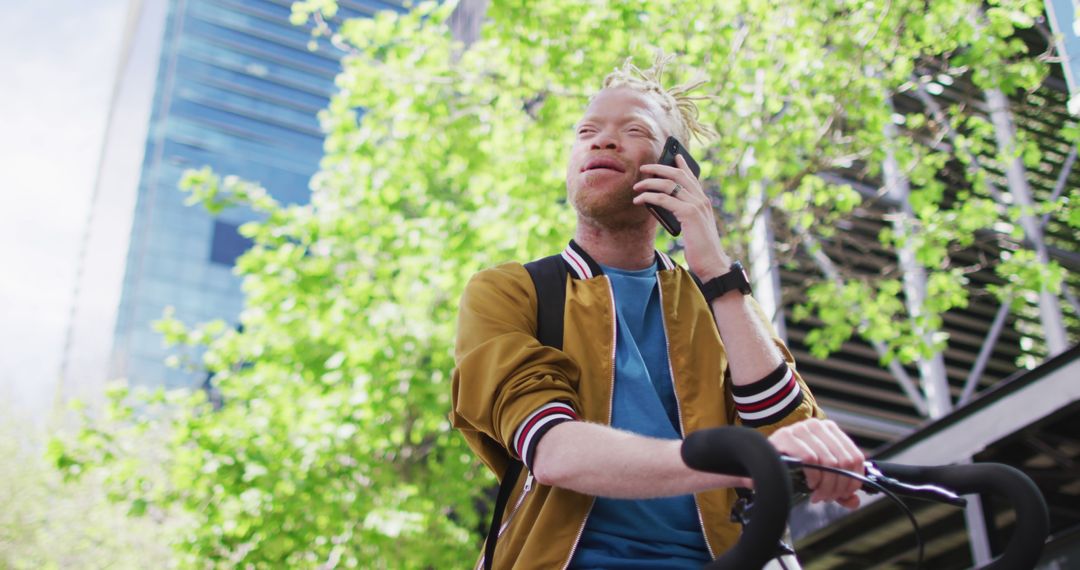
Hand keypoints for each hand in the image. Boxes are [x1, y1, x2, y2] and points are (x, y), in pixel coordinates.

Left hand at [632, 154, 729, 279]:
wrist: (712, 263)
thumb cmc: (701, 249)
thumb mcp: (693, 228)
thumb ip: (684, 214)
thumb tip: (665, 206)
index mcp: (703, 202)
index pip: (692, 177)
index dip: (683, 165)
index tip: (674, 155)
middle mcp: (701, 199)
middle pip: (678, 175)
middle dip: (659, 168)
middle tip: (644, 168)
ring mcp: (696, 205)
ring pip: (669, 184)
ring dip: (649, 182)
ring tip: (636, 186)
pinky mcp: (689, 213)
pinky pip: (664, 198)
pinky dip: (649, 196)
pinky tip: (639, 200)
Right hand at [768, 419, 864, 508]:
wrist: (760, 460)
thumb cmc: (792, 466)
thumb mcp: (820, 476)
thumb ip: (839, 488)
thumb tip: (854, 501)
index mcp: (830, 430)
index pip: (856, 457)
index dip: (854, 480)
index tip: (844, 494)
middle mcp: (818, 425)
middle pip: (844, 461)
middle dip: (838, 487)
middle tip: (827, 498)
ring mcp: (802, 428)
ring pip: (830, 462)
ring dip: (826, 486)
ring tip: (817, 495)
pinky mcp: (787, 436)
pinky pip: (810, 459)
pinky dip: (813, 477)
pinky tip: (809, 484)